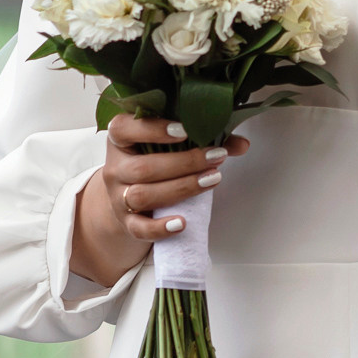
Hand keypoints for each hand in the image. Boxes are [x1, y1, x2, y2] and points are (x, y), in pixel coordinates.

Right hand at [70, 114, 249, 288]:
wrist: (127, 194)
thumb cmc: (152, 160)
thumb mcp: (169, 144)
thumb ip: (203, 138)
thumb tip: (242, 144)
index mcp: (120, 139)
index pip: (123, 129)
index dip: (152, 129)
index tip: (184, 130)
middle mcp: (115, 167)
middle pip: (143, 168)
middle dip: (184, 163)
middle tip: (217, 156)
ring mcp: (118, 196)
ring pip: (143, 195)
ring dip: (181, 188)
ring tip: (212, 180)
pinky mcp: (126, 222)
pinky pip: (139, 229)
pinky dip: (160, 228)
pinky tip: (182, 223)